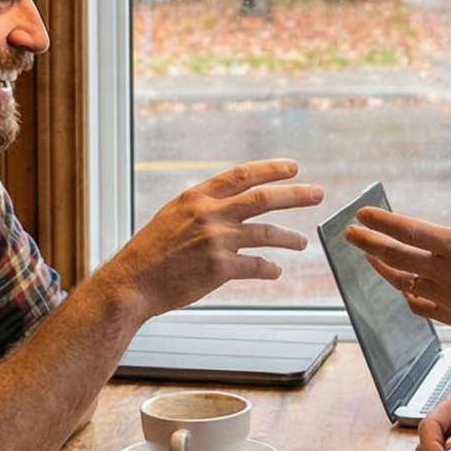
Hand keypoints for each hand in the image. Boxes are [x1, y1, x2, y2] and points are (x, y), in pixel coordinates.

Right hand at [99, 160, 322, 316]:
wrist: (132, 283)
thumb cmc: (150, 252)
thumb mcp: (173, 215)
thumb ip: (203, 206)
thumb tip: (231, 201)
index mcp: (197, 197)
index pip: (242, 175)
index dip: (271, 169)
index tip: (293, 167)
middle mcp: (209, 214)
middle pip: (263, 199)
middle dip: (295, 194)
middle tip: (318, 193)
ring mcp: (216, 241)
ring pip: (266, 234)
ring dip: (289, 238)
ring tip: (302, 241)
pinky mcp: (220, 268)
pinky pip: (256, 265)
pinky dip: (270, 268)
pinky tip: (276, 270)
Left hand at [341, 163, 450, 339]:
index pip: (409, 231)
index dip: (381, 221)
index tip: (362, 213)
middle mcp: (445, 273)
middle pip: (394, 256)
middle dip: (368, 243)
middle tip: (350, 233)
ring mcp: (445, 297)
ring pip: (402, 282)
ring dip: (382, 268)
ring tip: (370, 257)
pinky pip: (418, 306)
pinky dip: (406, 294)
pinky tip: (404, 287)